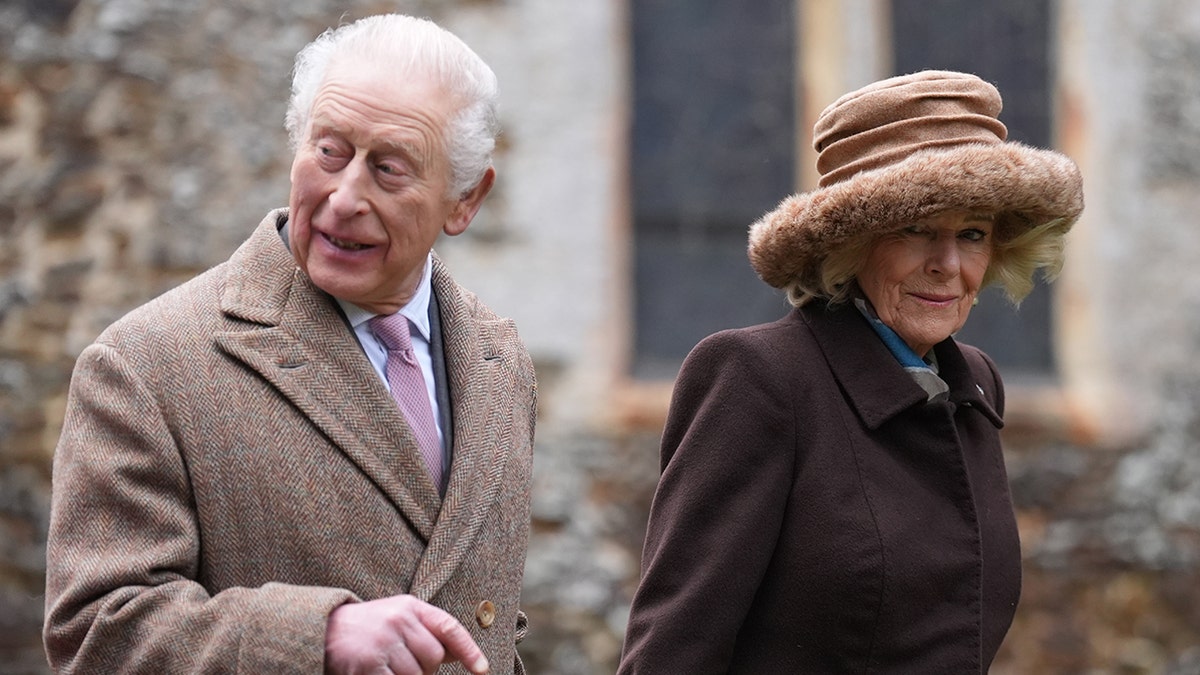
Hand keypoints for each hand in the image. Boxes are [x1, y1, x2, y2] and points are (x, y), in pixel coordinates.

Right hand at [324, 594, 488, 673]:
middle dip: (426, 669)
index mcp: (409, 607)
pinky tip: (381, 674)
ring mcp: (383, 643)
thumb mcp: (399, 618)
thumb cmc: (368, 627)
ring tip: (388, 668)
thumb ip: (428, 633)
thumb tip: (460, 656)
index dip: (470, 650)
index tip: (483, 670)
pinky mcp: (368, 665)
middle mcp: (398, 621)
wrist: (323, 631)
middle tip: (405, 665)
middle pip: (434, 658)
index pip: (449, 627)